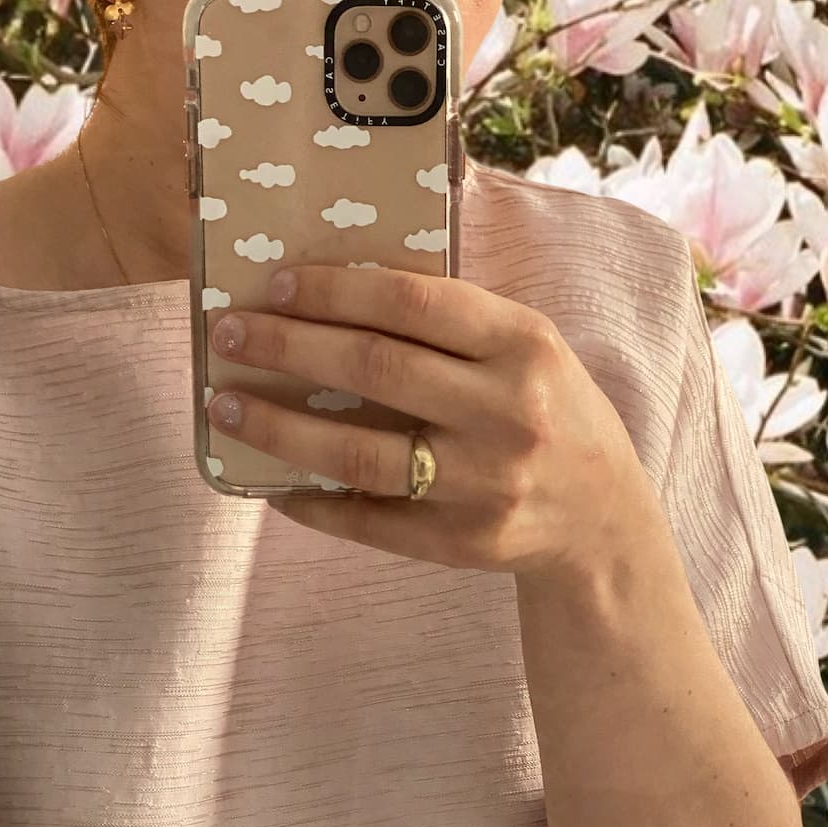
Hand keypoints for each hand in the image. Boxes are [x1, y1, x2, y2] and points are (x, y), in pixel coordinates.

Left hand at [206, 263, 634, 582]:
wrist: (604, 520)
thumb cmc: (550, 412)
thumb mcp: (530, 349)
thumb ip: (455, 323)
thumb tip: (333, 297)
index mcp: (524, 344)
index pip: (413, 301)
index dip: (337, 289)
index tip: (276, 284)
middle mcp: (507, 411)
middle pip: (375, 368)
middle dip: (287, 346)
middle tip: (229, 332)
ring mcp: (485, 483)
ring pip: (359, 453)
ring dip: (278, 427)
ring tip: (224, 406)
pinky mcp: (463, 542)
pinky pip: (368, 521)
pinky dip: (311, 501)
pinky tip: (269, 481)